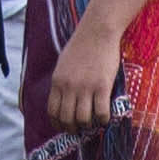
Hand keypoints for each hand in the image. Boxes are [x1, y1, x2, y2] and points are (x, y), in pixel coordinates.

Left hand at [44, 19, 123, 138]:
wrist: (98, 30)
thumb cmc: (82, 45)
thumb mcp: (63, 64)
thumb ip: (62, 81)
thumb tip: (63, 98)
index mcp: (58, 81)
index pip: (52, 111)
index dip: (58, 123)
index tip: (65, 126)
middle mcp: (69, 87)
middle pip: (66, 118)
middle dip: (73, 128)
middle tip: (80, 129)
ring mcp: (86, 88)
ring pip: (83, 119)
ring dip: (88, 125)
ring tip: (94, 123)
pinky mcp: (102, 87)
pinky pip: (101, 113)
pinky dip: (103, 120)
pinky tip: (106, 117)